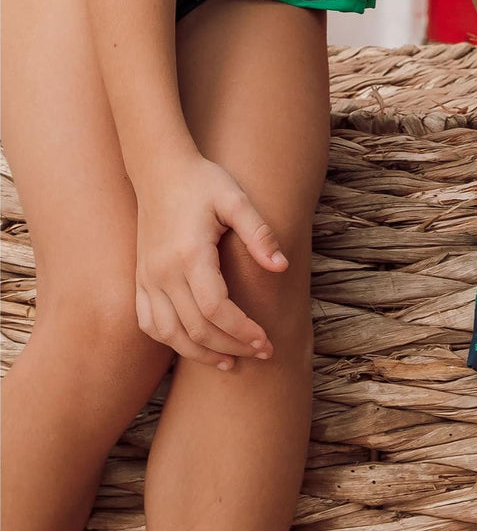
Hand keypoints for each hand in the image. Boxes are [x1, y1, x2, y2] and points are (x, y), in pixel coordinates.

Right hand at [135, 155, 287, 369]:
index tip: (266, 342)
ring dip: (200, 353)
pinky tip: (192, 344)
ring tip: (228, 361)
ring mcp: (147, 278)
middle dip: (231, 347)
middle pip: (195, 328)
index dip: (242, 331)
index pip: (215, 310)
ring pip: (169, 334)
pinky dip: (171, 340)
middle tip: (260, 353)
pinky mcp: (140, 278)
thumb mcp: (235, 199)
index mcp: (189, 254)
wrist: (159, 169)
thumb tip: (282, 266)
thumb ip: (259, 232)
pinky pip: (149, 323)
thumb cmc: (202, 181)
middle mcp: (163, 272)